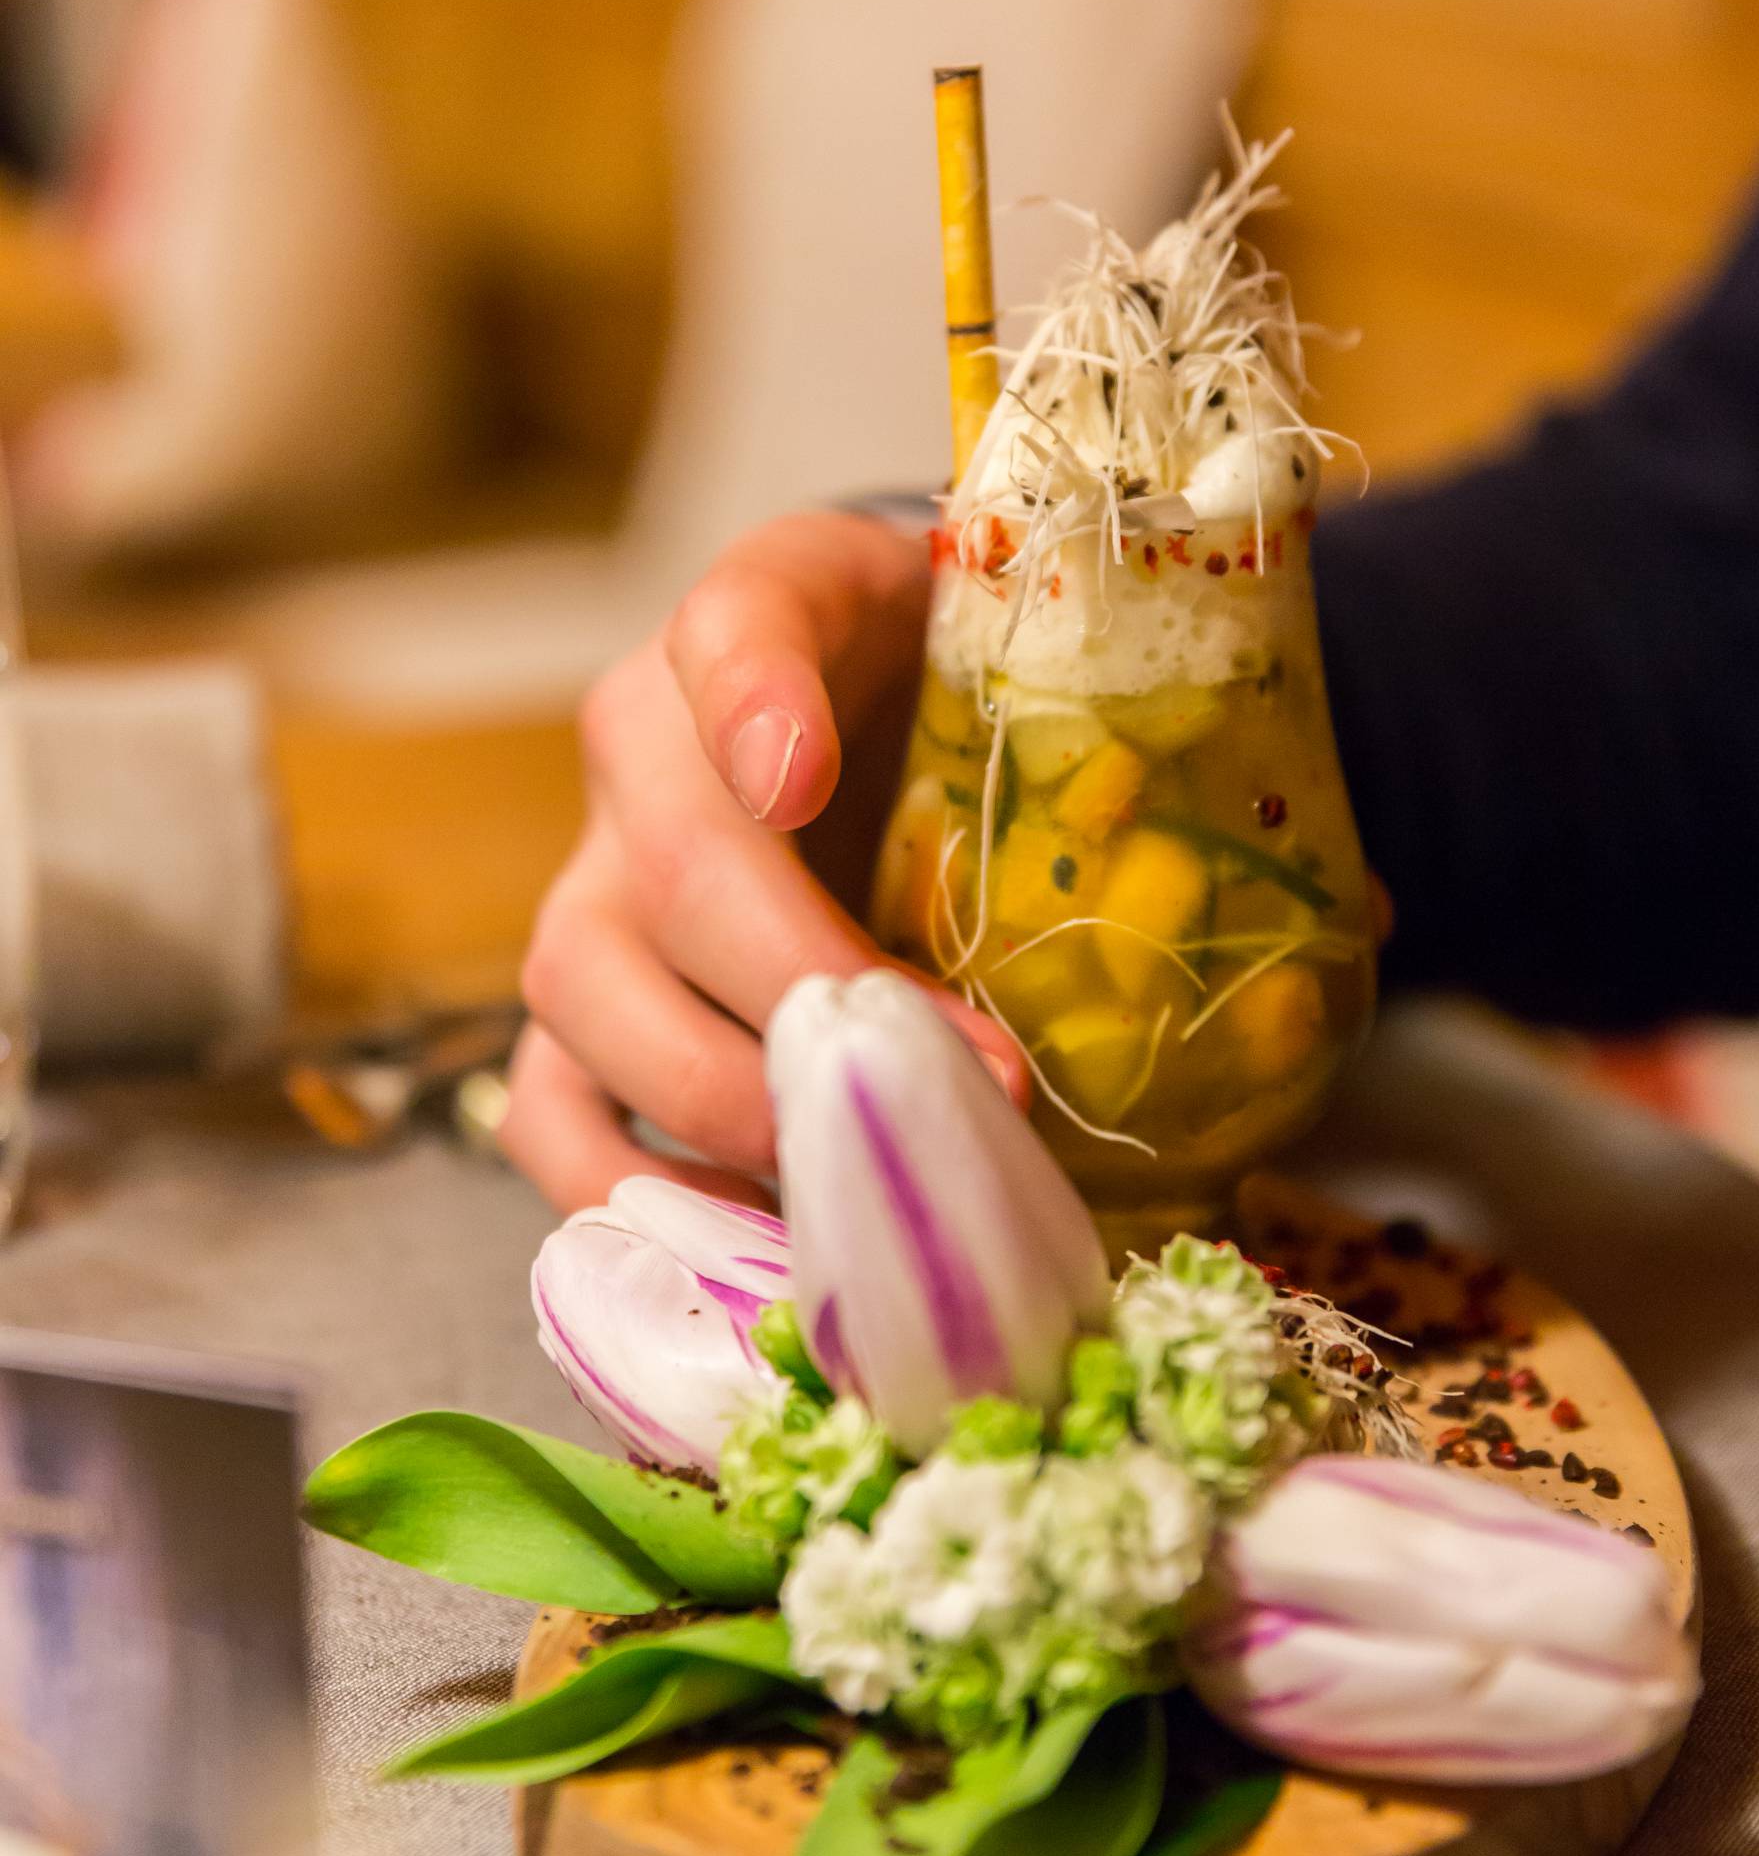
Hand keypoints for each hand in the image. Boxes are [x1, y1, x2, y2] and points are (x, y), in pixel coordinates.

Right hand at [500, 511, 1027, 1210]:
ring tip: (860, 1173)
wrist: (874, 702)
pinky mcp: (577, 1011)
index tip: (798, 778)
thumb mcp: (997, 641)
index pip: (738, 628)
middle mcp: (640, 750)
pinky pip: (550, 1110)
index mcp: (753, 621)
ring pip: (584, 994)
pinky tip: (766, 1234)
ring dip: (728, 1102)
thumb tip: (1111, 904)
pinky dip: (635, 1191)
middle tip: (959, 1081)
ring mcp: (589, 885)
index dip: (756, 707)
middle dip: (811, 996)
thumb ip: (1039, 708)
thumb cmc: (941, 683)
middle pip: (673, 868)